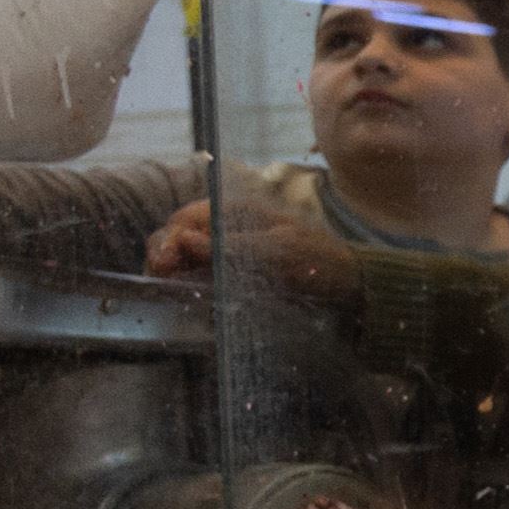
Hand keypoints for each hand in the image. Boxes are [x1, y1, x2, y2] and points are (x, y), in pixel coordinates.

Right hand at [150, 175, 367, 307]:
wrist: (349, 285)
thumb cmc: (318, 260)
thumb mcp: (278, 251)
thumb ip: (231, 247)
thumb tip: (185, 240)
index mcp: (233, 213)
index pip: (183, 220)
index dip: (168, 239)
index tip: (164, 263)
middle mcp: (223, 229)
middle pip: (176, 238)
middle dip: (163, 255)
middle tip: (160, 279)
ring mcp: (224, 253)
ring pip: (182, 259)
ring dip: (169, 272)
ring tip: (165, 289)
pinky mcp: (229, 276)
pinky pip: (198, 277)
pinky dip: (185, 284)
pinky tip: (182, 296)